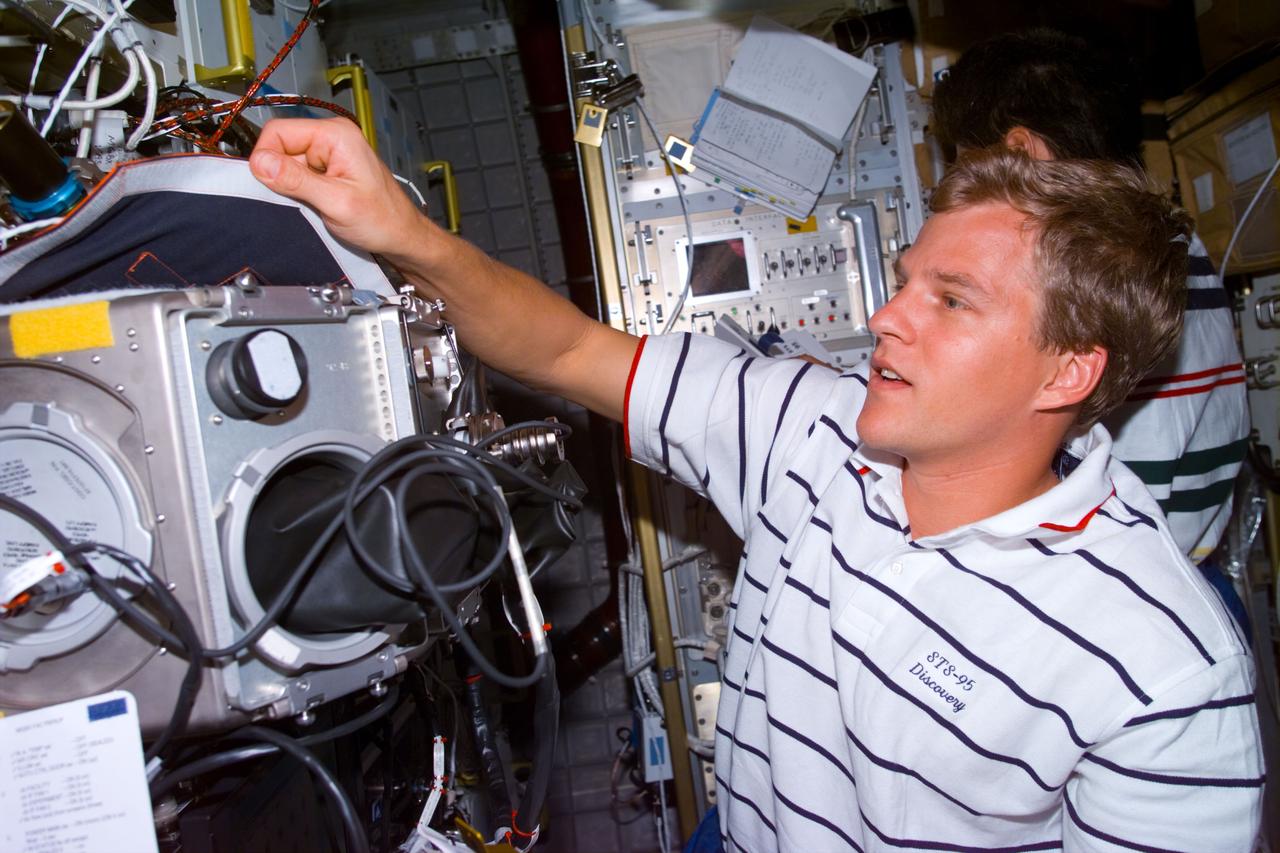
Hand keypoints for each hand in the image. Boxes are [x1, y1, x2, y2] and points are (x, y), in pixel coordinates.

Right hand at [248, 117, 425, 256]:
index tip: (268, 184)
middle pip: (280, 148)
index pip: (278, 132)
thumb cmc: (383, 220)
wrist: (401, 236)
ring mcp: (329, 154)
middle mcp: (331, 138)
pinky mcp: (327, 170)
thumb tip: (260, 163)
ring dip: (291, 187)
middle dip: (280, 176)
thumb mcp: (336, 202)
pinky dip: (299, 192)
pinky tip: (315, 205)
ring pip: (286, 164)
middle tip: (300, 200)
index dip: (266, 158)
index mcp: (336, 135)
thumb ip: (296, 180)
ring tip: (314, 205)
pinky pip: (297, 176)